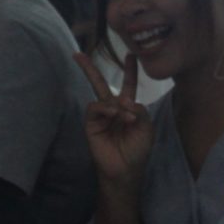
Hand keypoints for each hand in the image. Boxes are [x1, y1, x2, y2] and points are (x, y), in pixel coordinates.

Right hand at [75, 51, 150, 189]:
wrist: (126, 169)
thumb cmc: (138, 150)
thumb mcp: (146, 127)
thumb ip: (138, 110)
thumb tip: (123, 100)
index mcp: (128, 108)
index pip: (128, 85)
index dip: (130, 70)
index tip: (131, 54)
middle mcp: (112, 108)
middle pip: (100, 84)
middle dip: (89, 69)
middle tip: (78, 54)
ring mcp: (100, 116)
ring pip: (100, 96)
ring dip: (116, 105)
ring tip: (125, 119)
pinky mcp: (91, 124)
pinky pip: (94, 108)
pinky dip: (105, 108)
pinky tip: (114, 115)